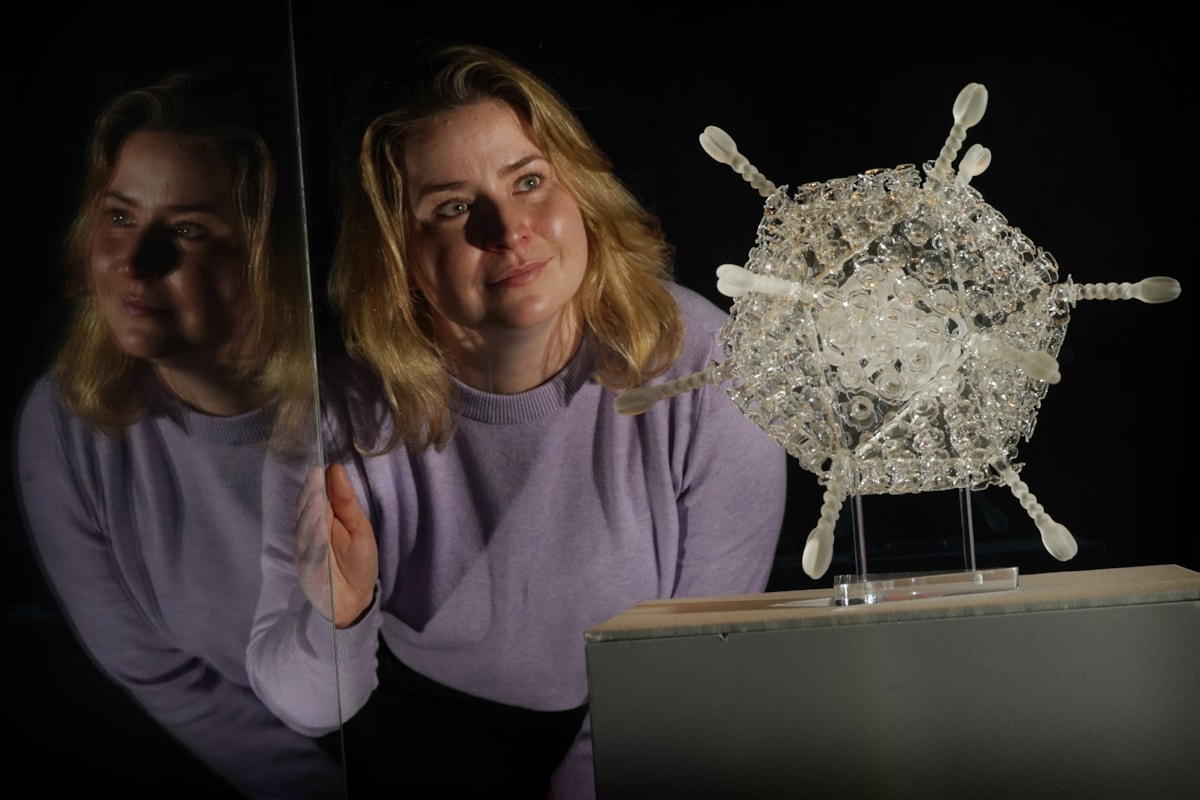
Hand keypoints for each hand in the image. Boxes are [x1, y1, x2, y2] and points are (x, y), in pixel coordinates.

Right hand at [294, 462, 378, 626]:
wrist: (357, 598)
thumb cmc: (358, 561)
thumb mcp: (359, 527)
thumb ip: (346, 501)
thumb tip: (335, 469)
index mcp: (320, 519)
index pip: (313, 497)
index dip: (314, 483)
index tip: (318, 468)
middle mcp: (309, 533)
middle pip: (305, 511)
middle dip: (311, 494)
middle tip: (315, 477)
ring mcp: (306, 552)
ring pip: (305, 530)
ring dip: (311, 514)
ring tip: (317, 499)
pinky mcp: (307, 571)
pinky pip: (310, 555)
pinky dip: (314, 543)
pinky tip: (320, 530)